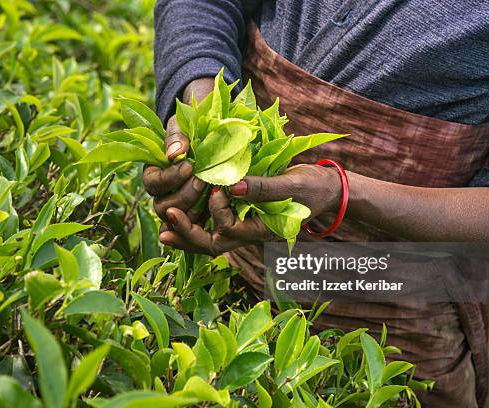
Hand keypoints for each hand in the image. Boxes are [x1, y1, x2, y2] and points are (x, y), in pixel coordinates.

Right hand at [143, 78, 213, 225]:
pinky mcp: (199, 214)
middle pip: (163, 207)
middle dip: (183, 195)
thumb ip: (176, 137)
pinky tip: (218, 210)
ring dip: (195, 208)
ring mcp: (181, 207)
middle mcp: (164, 195)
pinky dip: (205, 221)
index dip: (169, 178)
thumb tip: (174, 154)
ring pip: (179, 219)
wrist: (211, 136)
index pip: (153, 184)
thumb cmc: (191, 129)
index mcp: (155, 175)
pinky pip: (197, 226)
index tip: (189, 166)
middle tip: (202, 181)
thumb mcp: (182, 126)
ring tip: (211, 190)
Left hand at [158, 165, 341, 254]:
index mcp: (262, 230)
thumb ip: (264, 188)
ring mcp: (243, 226)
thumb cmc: (312, 188)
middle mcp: (248, 233)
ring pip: (209, 239)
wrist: (323, 190)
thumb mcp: (293, 185)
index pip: (229, 229)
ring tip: (165, 224)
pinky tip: (181, 212)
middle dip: (188, 235)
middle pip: (212, 245)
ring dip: (186, 232)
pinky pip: (213, 226)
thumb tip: (231, 187)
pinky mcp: (240, 215)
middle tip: (166, 222)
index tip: (216, 187)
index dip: (216, 212)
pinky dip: (196, 222)